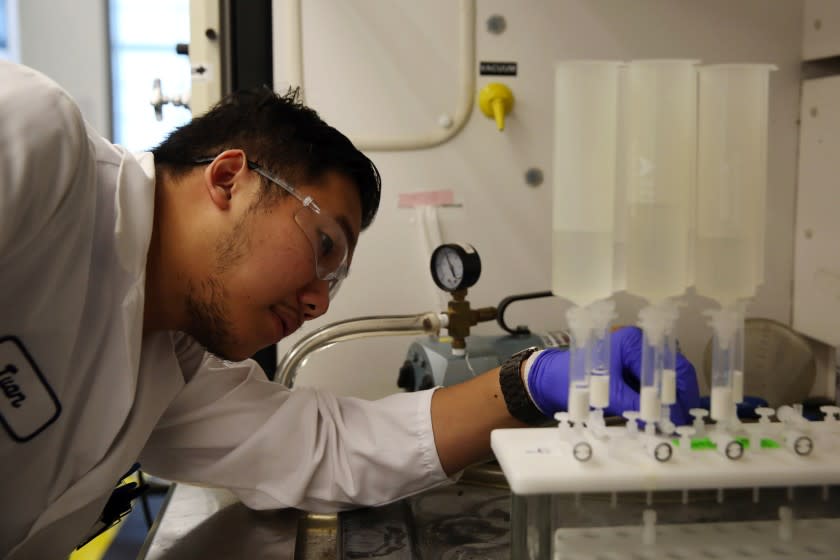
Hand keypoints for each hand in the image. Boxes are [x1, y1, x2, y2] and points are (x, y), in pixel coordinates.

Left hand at [525, 326, 699, 424]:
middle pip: (671, 372)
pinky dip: (655, 402)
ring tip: (673, 425)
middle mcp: (637, 345)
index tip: (683, 417)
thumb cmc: (570, 379)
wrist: (545, 381)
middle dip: (678, 399)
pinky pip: (648, 386)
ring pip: (662, 380)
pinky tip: (658, 419)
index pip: (670, 365)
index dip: (681, 393)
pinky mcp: (627, 371)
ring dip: (668, 402)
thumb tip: (661, 422)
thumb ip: (634, 406)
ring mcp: (633, 358)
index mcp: (633, 341)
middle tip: (681, 424)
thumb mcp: (605, 394)